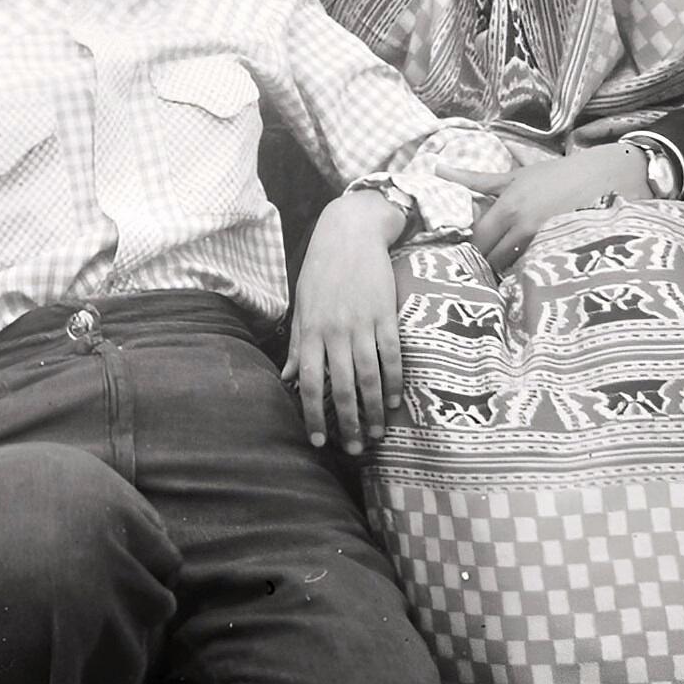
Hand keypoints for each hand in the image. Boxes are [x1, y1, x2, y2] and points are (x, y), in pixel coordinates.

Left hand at [283, 190, 405, 455]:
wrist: (350, 234)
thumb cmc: (321, 271)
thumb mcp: (302, 305)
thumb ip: (297, 344)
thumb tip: (288, 378)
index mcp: (311, 330)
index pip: (310, 381)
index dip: (313, 414)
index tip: (318, 441)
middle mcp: (335, 331)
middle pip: (342, 386)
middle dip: (347, 422)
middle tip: (352, 449)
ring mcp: (363, 324)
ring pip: (369, 376)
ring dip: (374, 410)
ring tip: (376, 434)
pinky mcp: (386, 316)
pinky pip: (392, 356)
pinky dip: (394, 382)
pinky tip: (395, 402)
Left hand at [441, 145, 648, 273]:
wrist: (604, 177)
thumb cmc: (555, 175)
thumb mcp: (515, 176)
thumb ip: (476, 180)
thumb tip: (438, 170)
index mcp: (508, 208)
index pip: (477, 241)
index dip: (470, 250)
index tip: (466, 253)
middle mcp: (524, 227)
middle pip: (492, 259)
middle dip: (485, 264)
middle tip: (482, 266)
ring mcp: (545, 242)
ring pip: (515, 269)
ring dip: (507, 271)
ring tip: (504, 270)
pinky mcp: (564, 253)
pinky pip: (538, 271)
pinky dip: (530, 274)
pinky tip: (529, 273)